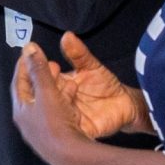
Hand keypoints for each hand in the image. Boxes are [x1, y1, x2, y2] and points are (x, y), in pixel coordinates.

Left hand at [10, 40, 98, 164]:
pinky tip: (73, 96)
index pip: (18, 83)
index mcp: (20, 111)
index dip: (23, 66)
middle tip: (50, 63)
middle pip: (31, 94)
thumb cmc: (55, 123)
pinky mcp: (55, 138)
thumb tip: (29, 47)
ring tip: (63, 76)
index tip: (29, 53)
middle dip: (40, 76)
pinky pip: (57, 113)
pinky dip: (62, 101)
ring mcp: (41, 132)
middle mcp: (27, 122)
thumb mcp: (47, 92)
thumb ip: (39, 69)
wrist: (71, 157)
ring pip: (45, 103)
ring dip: (53, 88)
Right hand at [38, 33, 152, 139]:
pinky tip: (71, 111)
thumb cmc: (107, 85)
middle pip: (43, 95)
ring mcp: (65, 117)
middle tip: (52, 75)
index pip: (40, 78)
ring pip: (53, 112)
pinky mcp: (77, 129)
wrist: (126, 104)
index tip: (40, 61)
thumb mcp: (91, 66)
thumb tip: (67, 36)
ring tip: (64, 91)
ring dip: (56, 102)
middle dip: (45, 85)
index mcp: (58, 84)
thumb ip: (78, 53)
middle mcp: (57, 101)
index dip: (38, 70)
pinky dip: (68, 120)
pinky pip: (68, 128)